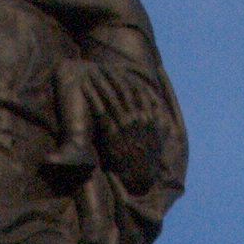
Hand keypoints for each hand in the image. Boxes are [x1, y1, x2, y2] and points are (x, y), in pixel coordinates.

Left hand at [84, 67, 167, 185]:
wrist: (140, 176)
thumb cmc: (147, 159)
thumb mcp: (159, 138)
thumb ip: (157, 120)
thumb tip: (158, 106)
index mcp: (148, 117)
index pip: (138, 91)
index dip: (128, 79)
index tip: (120, 70)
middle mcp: (137, 118)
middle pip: (123, 90)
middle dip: (112, 77)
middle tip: (102, 67)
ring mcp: (124, 125)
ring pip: (111, 97)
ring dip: (101, 82)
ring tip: (92, 72)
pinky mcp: (111, 133)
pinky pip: (100, 110)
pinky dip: (92, 97)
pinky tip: (85, 87)